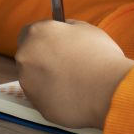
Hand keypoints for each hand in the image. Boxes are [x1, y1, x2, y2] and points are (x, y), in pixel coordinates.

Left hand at [15, 20, 133, 129]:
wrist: (108, 90)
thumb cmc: (100, 56)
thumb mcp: (86, 29)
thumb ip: (67, 28)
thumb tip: (62, 30)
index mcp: (37, 34)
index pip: (28, 32)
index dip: (43, 37)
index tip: (54, 42)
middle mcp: (26, 57)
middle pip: (29, 56)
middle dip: (43, 58)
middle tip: (66, 62)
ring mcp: (28, 83)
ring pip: (34, 79)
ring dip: (48, 78)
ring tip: (73, 80)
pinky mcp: (36, 105)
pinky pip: (43, 98)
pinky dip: (54, 96)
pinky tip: (73, 94)